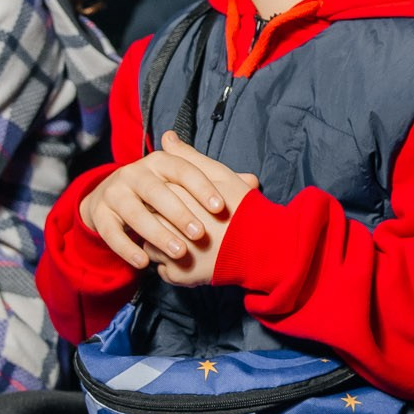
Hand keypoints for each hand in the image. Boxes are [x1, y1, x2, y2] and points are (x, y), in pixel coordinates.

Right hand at [77, 133, 256, 274]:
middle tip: (201, 234)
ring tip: (179, 253)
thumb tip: (252, 181)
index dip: (203, 188)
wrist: (114, 197)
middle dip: (180, 213)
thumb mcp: (189, 183)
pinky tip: (144, 263)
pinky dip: (127, 248)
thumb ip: (218, 183)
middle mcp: (136, 172)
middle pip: (157, 191)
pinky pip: (112, 232)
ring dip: (157, 233)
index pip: (184, 170)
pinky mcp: (100, 214)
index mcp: (162, 161)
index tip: (221, 209)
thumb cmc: (164, 191)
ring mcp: (115, 192)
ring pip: (134, 212)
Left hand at [147, 137, 259, 286]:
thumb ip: (189, 157)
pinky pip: (162, 269)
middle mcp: (168, 226)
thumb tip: (167, 136)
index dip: (168, 198)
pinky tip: (190, 258)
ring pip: (151, 245)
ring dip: (162, 243)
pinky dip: (171, 265)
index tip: (186, 202)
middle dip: (162, 220)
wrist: (264, 247)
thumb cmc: (244, 209)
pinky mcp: (177, 276)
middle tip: (185, 221)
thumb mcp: (220, 176)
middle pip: (149, 220)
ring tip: (187, 239)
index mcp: (176, 199)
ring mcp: (171, 254)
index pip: (154, 195)